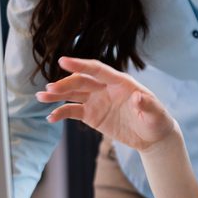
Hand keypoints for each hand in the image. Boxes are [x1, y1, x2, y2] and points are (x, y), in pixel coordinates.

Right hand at [37, 57, 177, 151]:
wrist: (152, 137)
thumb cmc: (157, 121)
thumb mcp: (156, 114)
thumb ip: (147, 104)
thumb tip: (138, 97)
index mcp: (121, 82)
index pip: (97, 70)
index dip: (80, 65)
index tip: (63, 60)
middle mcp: (106, 88)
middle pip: (81, 81)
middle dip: (65, 84)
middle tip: (50, 90)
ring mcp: (97, 100)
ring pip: (73, 94)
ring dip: (57, 94)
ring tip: (41, 97)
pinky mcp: (92, 115)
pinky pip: (73, 111)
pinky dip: (61, 113)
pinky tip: (51, 117)